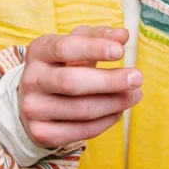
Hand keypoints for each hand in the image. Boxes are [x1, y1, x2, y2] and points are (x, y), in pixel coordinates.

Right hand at [18, 26, 141, 147]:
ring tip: (135, 95)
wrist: (33, 101)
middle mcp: (31, 80)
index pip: (64, 48)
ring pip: (81, 109)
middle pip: (72, 82)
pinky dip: (106, 121)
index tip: (121, 51)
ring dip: (114, 103)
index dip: (93, 49)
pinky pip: (82, 131)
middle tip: (137, 78)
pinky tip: (118, 111)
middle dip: (109, 81)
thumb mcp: (75, 46)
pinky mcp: (41, 133)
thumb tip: (123, 35)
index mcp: (38, 52)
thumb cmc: (61, 67)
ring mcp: (33, 109)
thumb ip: (98, 37)